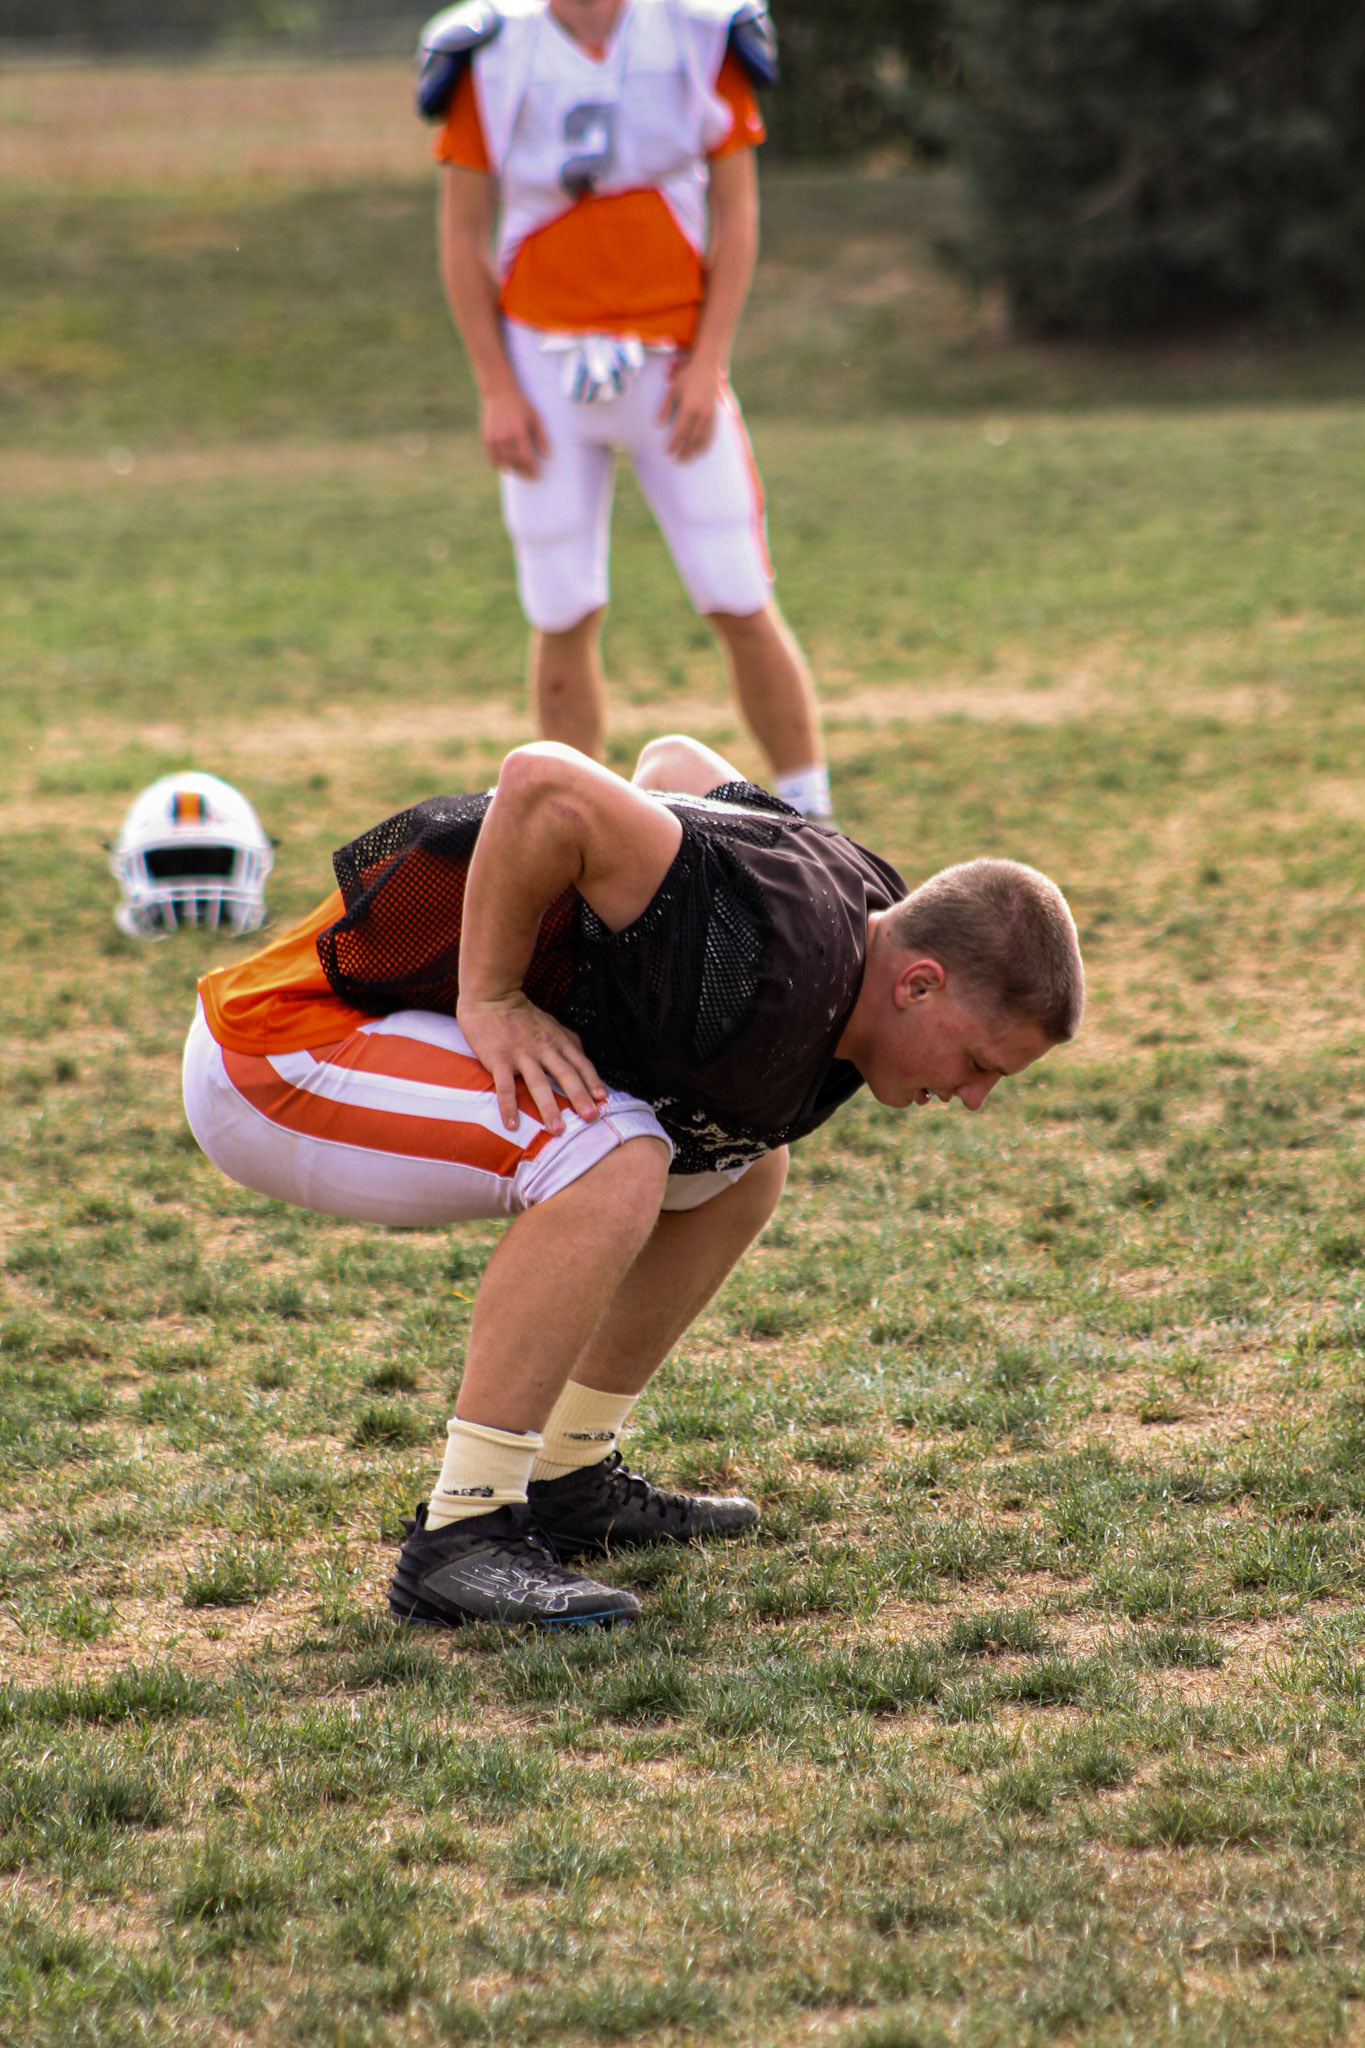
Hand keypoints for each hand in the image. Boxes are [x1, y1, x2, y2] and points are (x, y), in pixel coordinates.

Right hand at [456, 991, 606, 1135]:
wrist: (492, 996)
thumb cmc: (522, 1014)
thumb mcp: (552, 1024)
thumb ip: (569, 1041)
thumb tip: (584, 1059)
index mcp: (558, 1041)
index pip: (581, 1063)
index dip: (593, 1081)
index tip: (604, 1100)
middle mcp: (544, 1048)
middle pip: (565, 1075)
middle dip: (580, 1097)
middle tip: (591, 1118)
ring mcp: (521, 1054)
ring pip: (538, 1083)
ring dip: (549, 1108)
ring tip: (558, 1130)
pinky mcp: (499, 1059)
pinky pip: (505, 1086)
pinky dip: (509, 1106)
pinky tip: (512, 1124)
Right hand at [482, 387, 548, 477]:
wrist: (499, 392)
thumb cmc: (521, 405)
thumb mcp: (535, 417)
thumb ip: (542, 437)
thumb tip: (548, 456)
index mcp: (519, 432)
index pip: (526, 458)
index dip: (532, 469)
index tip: (536, 473)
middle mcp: (506, 437)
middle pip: (515, 463)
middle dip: (523, 471)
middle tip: (528, 474)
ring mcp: (494, 438)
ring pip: (503, 462)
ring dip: (512, 468)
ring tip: (518, 470)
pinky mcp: (487, 438)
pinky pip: (492, 458)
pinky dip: (499, 464)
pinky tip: (506, 466)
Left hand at [657, 353, 722, 461]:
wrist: (707, 367)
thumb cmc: (687, 377)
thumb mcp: (673, 390)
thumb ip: (666, 408)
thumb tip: (657, 425)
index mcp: (689, 407)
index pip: (681, 432)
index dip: (674, 444)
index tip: (668, 452)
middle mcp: (701, 413)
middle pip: (693, 439)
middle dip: (685, 452)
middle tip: (677, 461)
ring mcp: (710, 415)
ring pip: (704, 439)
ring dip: (695, 452)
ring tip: (688, 460)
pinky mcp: (716, 415)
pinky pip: (712, 434)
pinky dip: (707, 445)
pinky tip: (702, 452)